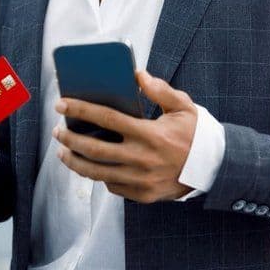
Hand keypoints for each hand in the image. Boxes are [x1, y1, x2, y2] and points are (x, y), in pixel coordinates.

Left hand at [52, 70, 197, 203]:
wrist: (212, 167)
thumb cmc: (195, 134)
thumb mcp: (183, 106)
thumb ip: (160, 90)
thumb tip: (137, 75)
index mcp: (150, 134)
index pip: (107, 118)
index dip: (81, 110)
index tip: (62, 104)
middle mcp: (142, 158)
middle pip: (94, 149)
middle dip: (70, 138)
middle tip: (57, 131)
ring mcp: (140, 180)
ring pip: (97, 173)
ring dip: (75, 161)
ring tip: (63, 152)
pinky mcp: (142, 194)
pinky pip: (112, 185)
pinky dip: (98, 175)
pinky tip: (91, 165)